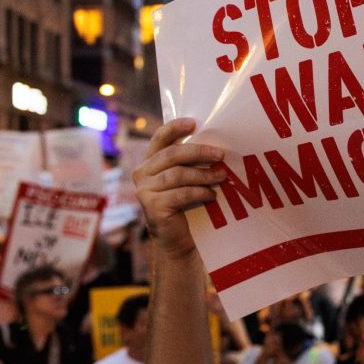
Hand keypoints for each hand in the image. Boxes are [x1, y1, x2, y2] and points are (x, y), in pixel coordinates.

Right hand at [133, 119, 224, 261]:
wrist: (176, 240)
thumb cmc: (184, 206)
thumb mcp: (184, 179)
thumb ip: (189, 162)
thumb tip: (215, 144)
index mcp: (149, 162)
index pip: (159, 138)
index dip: (175, 128)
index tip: (194, 123)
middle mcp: (141, 173)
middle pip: (172, 154)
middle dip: (199, 152)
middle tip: (220, 154)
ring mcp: (144, 190)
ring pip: (177, 174)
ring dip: (203, 174)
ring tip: (221, 176)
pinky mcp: (152, 206)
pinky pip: (180, 194)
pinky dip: (200, 193)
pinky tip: (212, 195)